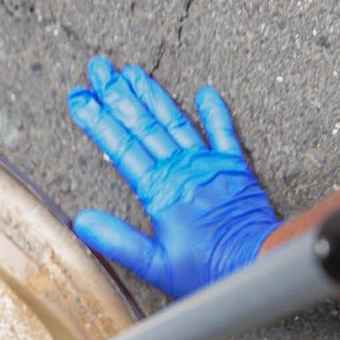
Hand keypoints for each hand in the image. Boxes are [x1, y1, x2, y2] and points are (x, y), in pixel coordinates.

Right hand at [66, 55, 279, 297]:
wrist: (260, 262)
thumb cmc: (209, 271)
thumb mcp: (156, 266)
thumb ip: (119, 241)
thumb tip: (82, 221)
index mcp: (160, 190)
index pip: (121, 147)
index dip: (98, 120)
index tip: (79, 97)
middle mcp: (182, 169)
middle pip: (143, 124)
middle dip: (118, 94)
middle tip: (98, 68)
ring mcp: (209, 164)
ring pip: (174, 121)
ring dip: (151, 95)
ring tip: (131, 71)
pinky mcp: (234, 168)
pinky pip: (223, 132)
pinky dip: (214, 111)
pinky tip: (204, 92)